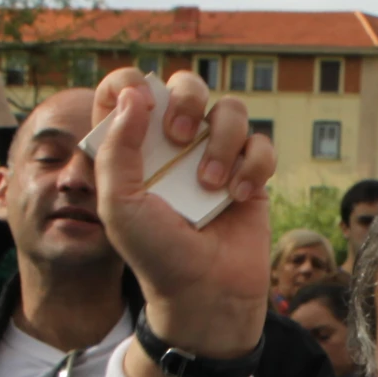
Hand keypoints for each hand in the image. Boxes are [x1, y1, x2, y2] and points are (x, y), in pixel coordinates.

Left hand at [90, 66, 274, 360]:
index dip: (130, 84)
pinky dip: (253, 165)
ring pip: (231, 110)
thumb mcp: (118, 205)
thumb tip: (136, 94)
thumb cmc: (156, 253)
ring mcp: (216, 157)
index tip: (139, 101)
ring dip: (222, 142)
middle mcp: (176, 146)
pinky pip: (261, 143)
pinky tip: (237, 197)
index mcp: (136, 148)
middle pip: (187, 85)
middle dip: (186, 99)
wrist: (205, 293)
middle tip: (178, 138)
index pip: (129, 91)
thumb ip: (116, 148)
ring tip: (210, 185)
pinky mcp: (252, 174)